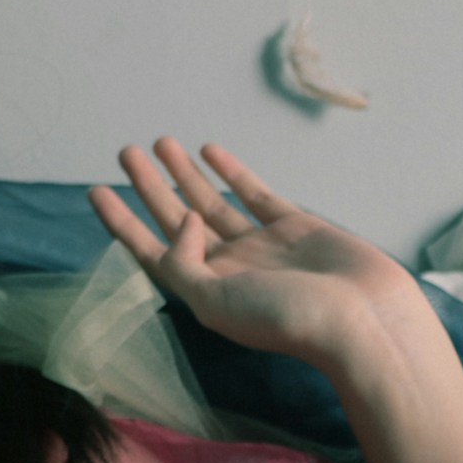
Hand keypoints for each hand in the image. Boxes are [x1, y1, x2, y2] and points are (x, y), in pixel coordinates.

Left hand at [88, 138, 423, 372]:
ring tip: (159, 142)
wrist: (365, 320)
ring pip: (211, 202)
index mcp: (205, 291)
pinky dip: (231, 172)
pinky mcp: (296, 227)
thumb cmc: (289, 319)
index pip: (151, 252)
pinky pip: (254, 194)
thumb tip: (180, 222)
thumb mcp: (215, 301)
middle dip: (150, 186)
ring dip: (185, 173)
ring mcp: (262, 247)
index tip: (97, 191)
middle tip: (126, 151)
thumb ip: (183, 263)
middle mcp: (229, 269)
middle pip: (176, 220)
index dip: (123, 222)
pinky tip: (208, 150)